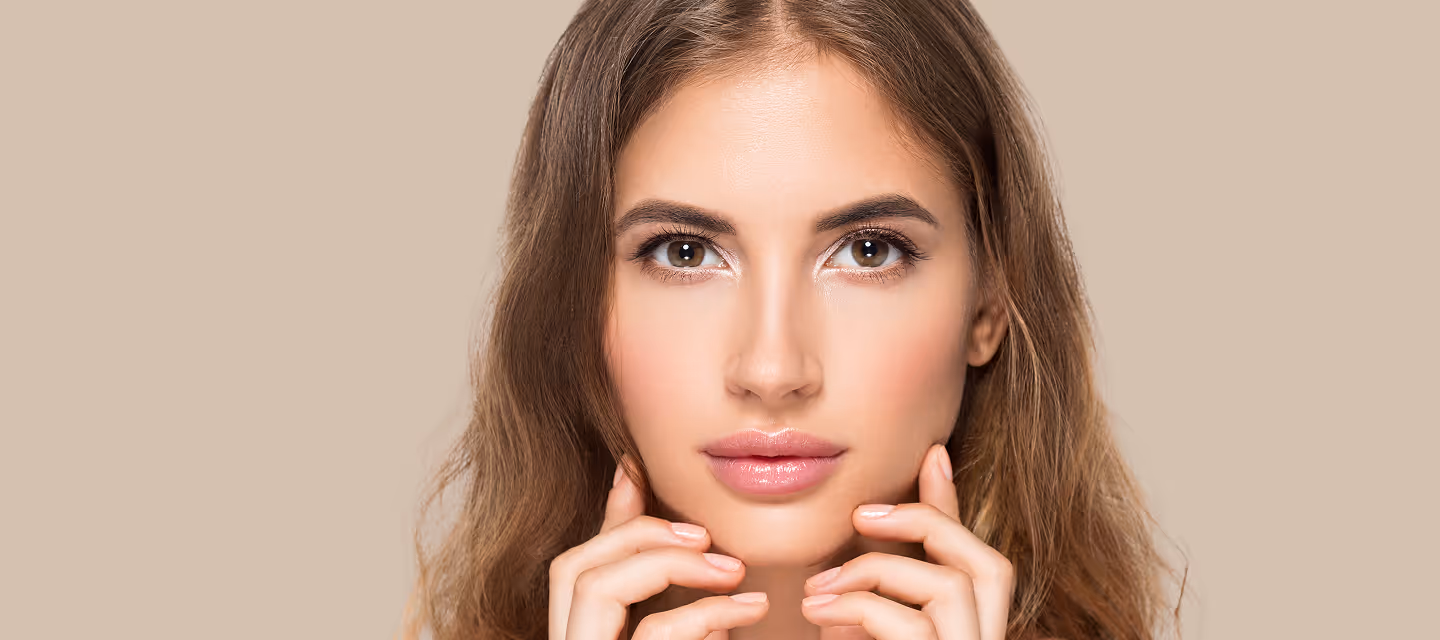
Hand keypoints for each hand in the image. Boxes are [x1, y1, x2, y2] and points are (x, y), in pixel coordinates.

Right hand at [548, 455, 769, 639]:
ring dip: (670, 563)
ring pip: (597, 588)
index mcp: (583, 638)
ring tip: (734, 570)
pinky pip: (655, 631)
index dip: (607, 516)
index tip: (635, 468)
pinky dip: (708, 612)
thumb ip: (665, 591)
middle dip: (637, 534)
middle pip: (572, 567)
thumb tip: (678, 529)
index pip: (572, 569)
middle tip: (705, 534)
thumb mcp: (681, 638)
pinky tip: (750, 609)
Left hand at [801, 444, 1015, 639]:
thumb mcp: (866, 624)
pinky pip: (913, 628)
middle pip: (990, 566)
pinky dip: (857, 608)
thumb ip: (883, 580)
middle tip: (859, 516)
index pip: (986, 565)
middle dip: (927, 524)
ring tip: (816, 588)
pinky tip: (816, 612)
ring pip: (949, 588)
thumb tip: (880, 514)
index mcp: (973, 632)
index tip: (931, 454)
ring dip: (874, 572)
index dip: (959, 509)